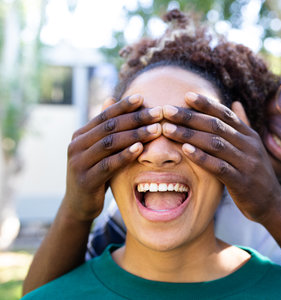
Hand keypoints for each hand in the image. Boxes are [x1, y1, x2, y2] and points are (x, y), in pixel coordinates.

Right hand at [62, 95, 162, 221]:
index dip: (124, 106)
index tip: (143, 97)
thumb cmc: (96, 174)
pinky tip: (140, 148)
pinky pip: (108, 164)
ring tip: (156, 129)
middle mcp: (76, 145)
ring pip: (110, 143)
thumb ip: (107, 129)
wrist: (79, 205)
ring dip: (136, 135)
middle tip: (158, 112)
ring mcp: (79, 163)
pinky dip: (125, 155)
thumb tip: (111, 98)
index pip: (105, 115)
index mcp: (80, 135)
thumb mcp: (100, 151)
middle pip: (110, 127)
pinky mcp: (85, 180)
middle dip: (136, 118)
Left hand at [161, 92, 280, 221]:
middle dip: (190, 117)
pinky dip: (201, 157)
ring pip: (215, 143)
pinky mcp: (241, 182)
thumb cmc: (256, 174)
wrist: (272, 203)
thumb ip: (243, 125)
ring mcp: (246, 163)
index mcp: (249, 135)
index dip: (206, 104)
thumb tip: (235, 102)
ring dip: (189, 135)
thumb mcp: (253, 147)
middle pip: (216, 126)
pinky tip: (185, 150)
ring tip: (168, 129)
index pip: (225, 114)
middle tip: (167, 110)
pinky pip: (219, 166)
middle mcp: (249, 145)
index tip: (186, 95)